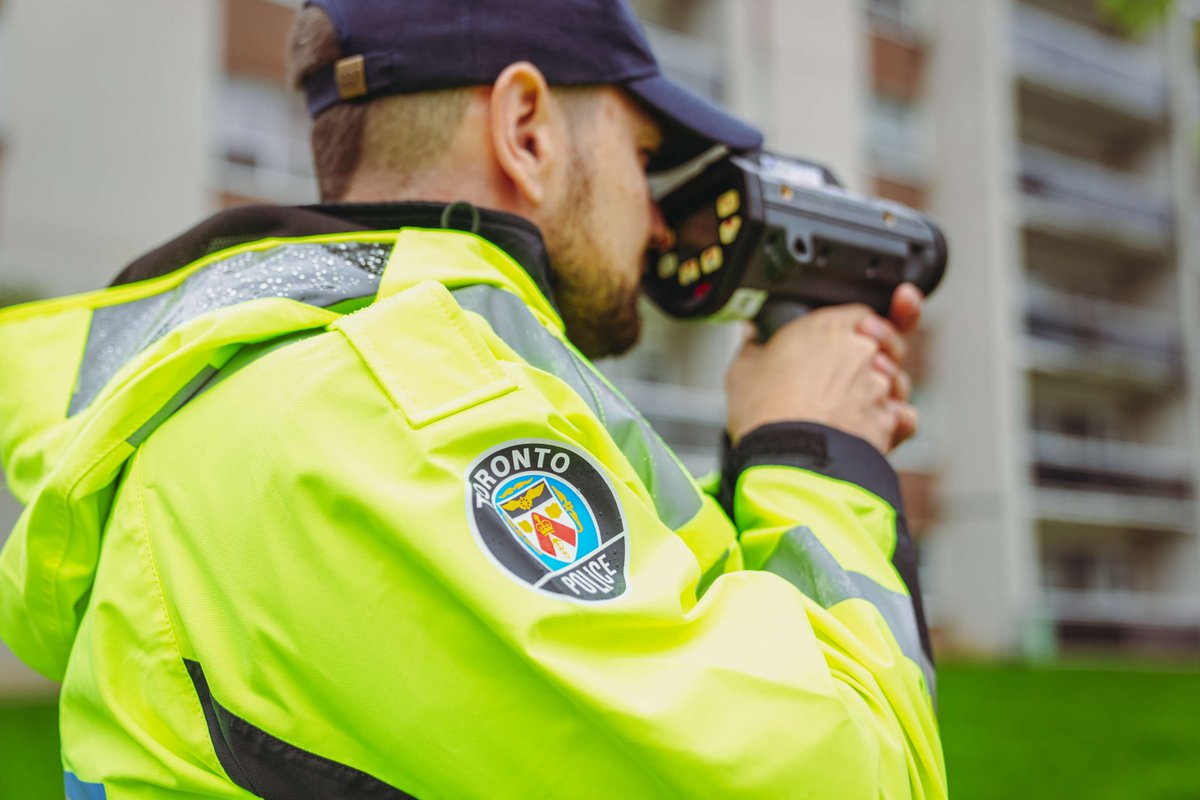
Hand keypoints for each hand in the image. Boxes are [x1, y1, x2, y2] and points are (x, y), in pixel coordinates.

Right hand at [725, 284, 923, 454]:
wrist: (790, 459)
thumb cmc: (766, 413)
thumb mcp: (743, 372)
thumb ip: (752, 347)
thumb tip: (751, 338)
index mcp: (829, 327)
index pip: (862, 313)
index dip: (861, 324)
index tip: (857, 330)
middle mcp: (862, 351)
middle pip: (887, 345)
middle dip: (879, 355)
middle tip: (854, 370)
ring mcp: (880, 386)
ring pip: (896, 382)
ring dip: (882, 391)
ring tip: (850, 408)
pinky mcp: (890, 421)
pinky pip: (904, 417)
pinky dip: (895, 423)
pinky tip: (876, 428)